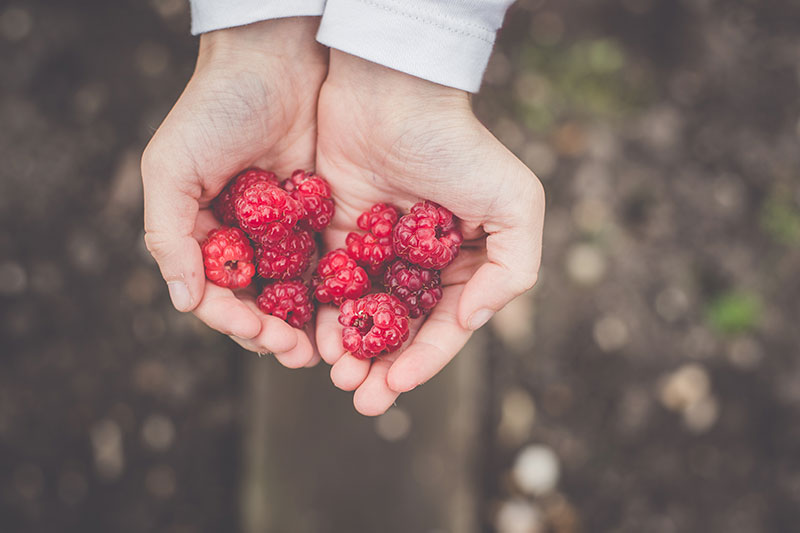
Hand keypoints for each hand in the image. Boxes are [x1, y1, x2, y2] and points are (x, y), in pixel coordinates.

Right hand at [141, 18, 326, 367]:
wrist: (277, 60)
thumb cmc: (214, 109)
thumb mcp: (171, 167)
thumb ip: (168, 234)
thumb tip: (183, 301)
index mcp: (204, 234)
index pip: (216, 294)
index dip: (234, 321)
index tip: (261, 335)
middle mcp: (245, 240)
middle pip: (259, 303)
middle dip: (275, 334)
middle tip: (299, 355)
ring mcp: (285, 232)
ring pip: (297, 291)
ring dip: (309, 324)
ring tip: (328, 349)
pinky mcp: (323, 217)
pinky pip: (331, 262)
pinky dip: (339, 291)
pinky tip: (354, 310)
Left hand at [314, 51, 544, 414]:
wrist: (391, 92)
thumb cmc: (457, 145)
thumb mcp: (515, 203)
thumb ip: (514, 270)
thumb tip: (470, 321)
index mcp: (462, 263)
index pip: (443, 326)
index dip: (423, 361)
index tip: (397, 385)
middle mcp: (418, 264)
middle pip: (399, 331)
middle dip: (381, 368)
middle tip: (361, 397)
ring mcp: (375, 251)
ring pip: (360, 316)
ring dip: (349, 351)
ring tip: (337, 376)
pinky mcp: (334, 235)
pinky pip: (326, 286)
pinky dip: (321, 315)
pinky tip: (314, 338)